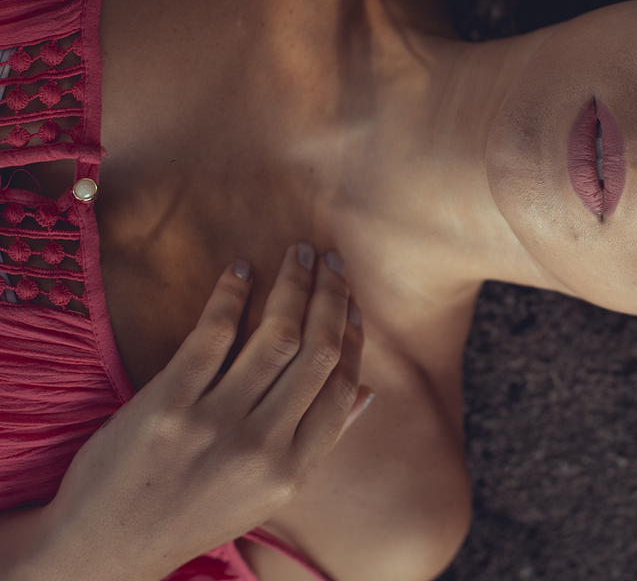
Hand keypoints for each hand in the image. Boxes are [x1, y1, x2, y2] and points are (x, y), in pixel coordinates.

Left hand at [38, 243, 368, 580]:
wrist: (109, 544)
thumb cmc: (194, 514)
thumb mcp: (268, 493)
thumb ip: (318, 441)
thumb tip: (366, 392)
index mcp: (292, 470)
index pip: (341, 387)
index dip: (352, 337)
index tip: (351, 303)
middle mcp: (261, 446)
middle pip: (316, 353)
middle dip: (331, 297)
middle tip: (331, 260)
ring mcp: (214, 424)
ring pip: (274, 336)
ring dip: (293, 285)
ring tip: (299, 254)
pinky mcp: (168, 405)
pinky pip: (212, 336)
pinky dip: (231, 296)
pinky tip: (241, 272)